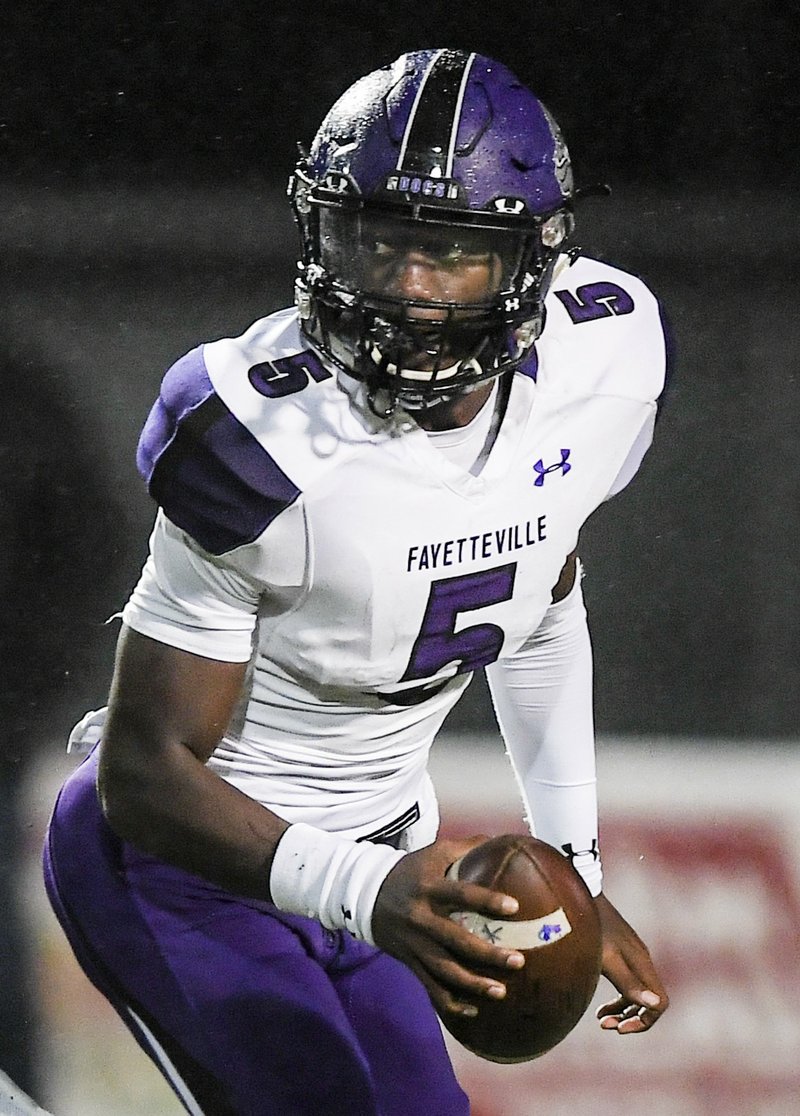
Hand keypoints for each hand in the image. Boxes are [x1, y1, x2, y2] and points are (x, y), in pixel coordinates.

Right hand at [372, 836, 525, 1018]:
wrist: (366, 894)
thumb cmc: (409, 872)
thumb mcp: (432, 853)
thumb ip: (464, 848)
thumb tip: (499, 840)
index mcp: (430, 889)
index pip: (461, 894)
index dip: (486, 900)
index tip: (514, 907)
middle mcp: (422, 918)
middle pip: (456, 940)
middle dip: (487, 954)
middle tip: (518, 961)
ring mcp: (415, 944)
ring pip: (444, 970)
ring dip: (473, 984)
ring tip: (500, 991)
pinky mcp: (409, 961)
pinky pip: (430, 987)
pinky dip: (450, 1002)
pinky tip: (472, 1011)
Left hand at [594, 893, 668, 1033]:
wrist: (580, 896)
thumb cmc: (591, 928)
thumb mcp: (606, 959)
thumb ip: (628, 983)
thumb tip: (656, 1006)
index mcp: (642, 964)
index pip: (660, 1003)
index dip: (645, 1021)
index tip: (621, 1028)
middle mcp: (641, 961)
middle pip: (650, 1001)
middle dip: (631, 1019)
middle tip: (607, 1026)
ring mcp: (631, 956)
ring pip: (637, 994)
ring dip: (622, 1011)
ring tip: (601, 1020)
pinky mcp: (619, 953)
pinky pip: (626, 983)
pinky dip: (617, 999)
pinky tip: (599, 1007)